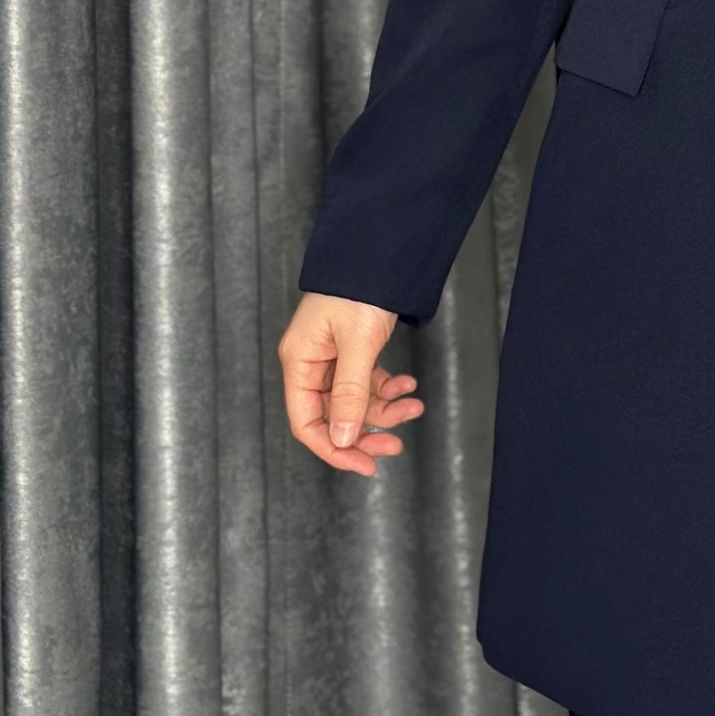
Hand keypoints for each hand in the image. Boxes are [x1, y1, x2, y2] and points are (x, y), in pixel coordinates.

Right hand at [278, 291, 422, 477]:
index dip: (334, 449)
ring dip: (384, 409)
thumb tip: (342, 438)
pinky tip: (408, 386)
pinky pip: (367, 381)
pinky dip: (388, 387)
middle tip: (394, 445)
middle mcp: (312, 363)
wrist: (380, 250)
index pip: (307, 422)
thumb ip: (350, 392)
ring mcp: (333, 357)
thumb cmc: (359, 288)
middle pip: (333, 416)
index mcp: (300, 362)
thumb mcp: (357, 343)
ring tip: (413, 408)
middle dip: (365, 432)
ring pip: (354, 401)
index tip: (364, 465)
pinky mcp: (353, 349)